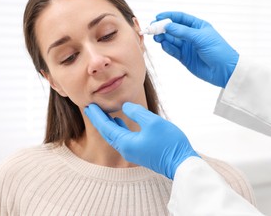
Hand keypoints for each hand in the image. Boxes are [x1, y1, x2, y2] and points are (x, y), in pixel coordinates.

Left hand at [84, 102, 198, 178]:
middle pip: (107, 133)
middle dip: (99, 120)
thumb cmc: (169, 142)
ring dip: (107, 124)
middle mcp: (126, 149)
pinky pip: (122, 138)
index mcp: (126, 143)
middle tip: (90, 108)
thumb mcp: (153, 122)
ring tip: (101, 113)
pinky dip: (117, 128)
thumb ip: (137, 112)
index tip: (89, 106)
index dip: (97, 116)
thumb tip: (125, 106)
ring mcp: (132, 152)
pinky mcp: (139, 152)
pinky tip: (118, 121)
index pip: (106, 127)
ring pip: (114, 136)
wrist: (181, 164)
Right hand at [153, 11, 238, 87]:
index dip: (169, 16)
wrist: (225, 71)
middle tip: (152, 28)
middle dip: (162, 28)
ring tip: (156, 37)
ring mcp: (187, 47)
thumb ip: (183, 32)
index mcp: (197, 26)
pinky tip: (164, 45)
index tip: (157, 17)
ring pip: (171, 40)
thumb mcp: (201, 37)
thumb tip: (167, 25)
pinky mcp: (184, 58)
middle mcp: (191, 35)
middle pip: (173, 29)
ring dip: (163, 38)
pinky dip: (167, 48)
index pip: (180, 18)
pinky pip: (173, 51)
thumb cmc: (218, 50)